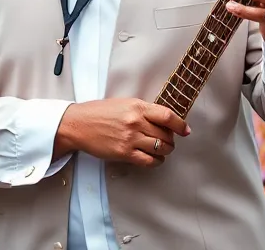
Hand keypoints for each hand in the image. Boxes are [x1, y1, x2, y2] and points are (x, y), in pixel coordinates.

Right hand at [54, 98, 188, 166]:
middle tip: (168, 140)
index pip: (167, 116)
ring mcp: (130, 138)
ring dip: (165, 151)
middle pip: (166, 134)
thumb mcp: (123, 103)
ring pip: (160, 148)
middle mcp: (136, 122)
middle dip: (171, 140)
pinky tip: (155, 159)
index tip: (185, 130)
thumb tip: (162, 120)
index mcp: (137, 106)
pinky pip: (149, 161)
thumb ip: (142, 110)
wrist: (78, 124)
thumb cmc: (99, 112)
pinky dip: (156, 161)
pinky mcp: (124, 153)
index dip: (180, 125)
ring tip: (162, 150)